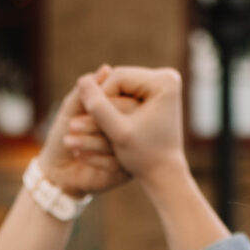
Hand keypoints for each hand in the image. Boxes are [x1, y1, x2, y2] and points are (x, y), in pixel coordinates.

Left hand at [35, 71, 129, 201]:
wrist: (58, 172)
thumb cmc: (63, 136)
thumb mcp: (72, 110)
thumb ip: (89, 90)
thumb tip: (107, 69)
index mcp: (119, 112)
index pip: (124, 100)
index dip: (104, 101)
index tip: (81, 106)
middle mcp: (129, 131)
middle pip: (126, 121)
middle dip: (96, 122)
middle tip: (72, 125)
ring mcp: (130, 152)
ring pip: (120, 143)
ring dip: (91, 140)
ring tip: (69, 141)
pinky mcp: (125, 171)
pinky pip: (117, 163)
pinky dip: (95, 158)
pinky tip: (77, 155)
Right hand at [69, 65, 186, 181]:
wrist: (163, 172)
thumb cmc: (143, 157)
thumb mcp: (118, 133)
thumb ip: (99, 108)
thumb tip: (82, 80)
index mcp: (164, 82)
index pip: (118, 77)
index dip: (100, 95)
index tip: (90, 117)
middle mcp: (167, 77)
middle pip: (120, 78)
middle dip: (101, 97)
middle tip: (87, 117)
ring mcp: (162, 83)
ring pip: (120, 85)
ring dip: (105, 101)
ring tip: (91, 118)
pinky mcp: (156, 92)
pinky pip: (127, 92)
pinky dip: (114, 104)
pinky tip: (104, 118)